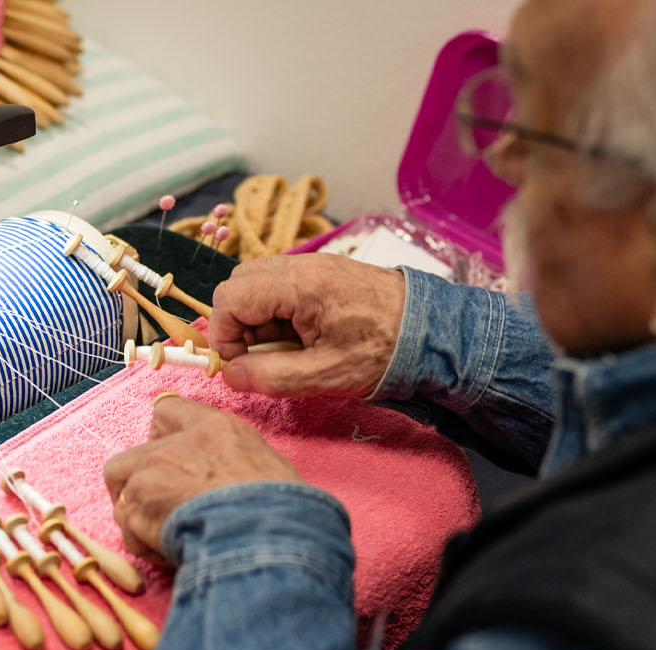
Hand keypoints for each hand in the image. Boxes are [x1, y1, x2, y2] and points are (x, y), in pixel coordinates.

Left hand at [102, 395, 303, 556]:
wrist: (266, 536)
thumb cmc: (283, 510)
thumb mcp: (266, 467)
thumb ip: (232, 463)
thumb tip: (227, 484)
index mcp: (213, 430)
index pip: (167, 412)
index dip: (160, 437)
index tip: (167, 460)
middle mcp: (175, 447)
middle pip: (128, 458)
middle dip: (135, 484)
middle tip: (157, 509)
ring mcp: (150, 476)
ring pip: (121, 494)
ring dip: (139, 518)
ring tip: (164, 538)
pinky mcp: (138, 511)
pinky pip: (129, 533)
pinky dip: (145, 547)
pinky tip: (170, 555)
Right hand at [209, 254, 405, 396]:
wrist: (432, 331)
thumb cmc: (382, 352)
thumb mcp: (323, 375)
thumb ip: (269, 377)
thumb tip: (230, 376)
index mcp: (300, 285)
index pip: (229, 299)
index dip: (223, 336)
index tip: (238, 366)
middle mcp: (301, 265)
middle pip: (237, 285)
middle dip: (236, 325)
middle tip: (260, 356)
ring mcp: (311, 265)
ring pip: (255, 284)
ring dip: (255, 320)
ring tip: (284, 349)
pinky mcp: (321, 273)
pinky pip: (278, 286)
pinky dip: (275, 313)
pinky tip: (300, 337)